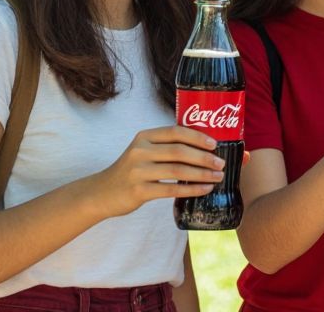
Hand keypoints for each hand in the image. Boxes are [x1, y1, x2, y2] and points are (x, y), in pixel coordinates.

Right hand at [91, 125, 222, 217]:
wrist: (102, 193)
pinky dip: (191, 189)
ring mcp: (138, 171)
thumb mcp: (144, 152)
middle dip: (204, 157)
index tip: (215, 144)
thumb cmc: (133, 171)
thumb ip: (168, 148)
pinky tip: (205, 190)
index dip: (198, 136)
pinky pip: (171, 189)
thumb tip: (208, 147)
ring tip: (218, 176)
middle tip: (221, 163)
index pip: (175, 131)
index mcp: (144, 137)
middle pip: (179, 151)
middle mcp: (140, 151)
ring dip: (202, 174)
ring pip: (177, 170)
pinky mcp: (139, 191)